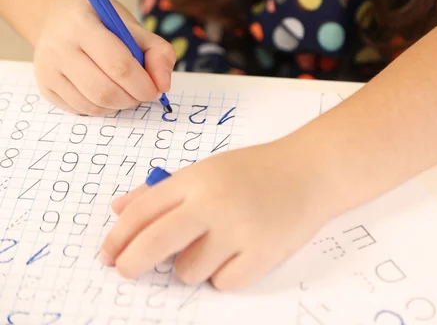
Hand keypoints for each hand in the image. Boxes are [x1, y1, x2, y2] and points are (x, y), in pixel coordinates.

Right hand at [33, 0, 175, 115]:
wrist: (59, 17)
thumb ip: (158, 52)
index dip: (143, 84)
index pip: (118, 65)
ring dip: (119, 105)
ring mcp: (47, 70)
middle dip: (132, 99)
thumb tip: (163, 86)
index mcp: (81, 25)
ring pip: (93, 106)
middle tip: (142, 93)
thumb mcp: (132, 26)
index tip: (155, 89)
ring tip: (125, 91)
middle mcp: (58, 48)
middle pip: (104, 91)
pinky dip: (102, 108)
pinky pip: (81, 111)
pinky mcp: (45, 88)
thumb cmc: (102, 22)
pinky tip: (106, 92)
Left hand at [99, 141, 332, 290]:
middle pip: (153, 245)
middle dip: (131, 264)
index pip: (141, 212)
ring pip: (188, 270)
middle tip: (127, 270)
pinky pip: (222, 283)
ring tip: (216, 246)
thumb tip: (119, 209)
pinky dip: (224, 275)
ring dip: (192, 266)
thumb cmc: (257, 170)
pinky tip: (238, 254)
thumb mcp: (208, 169)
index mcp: (196, 179)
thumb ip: (163, 191)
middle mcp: (214, 204)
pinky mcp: (262, 254)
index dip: (117, 237)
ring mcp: (238, 230)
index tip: (109, 253)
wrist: (310, 172)